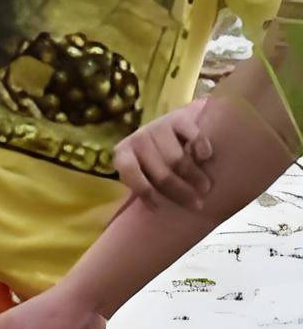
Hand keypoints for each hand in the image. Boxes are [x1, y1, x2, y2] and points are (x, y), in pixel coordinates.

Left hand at [117, 95, 220, 212]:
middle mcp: (137, 138)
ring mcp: (157, 127)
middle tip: (198, 204)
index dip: (145, 192)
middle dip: (181, 191)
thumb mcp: (144, 168)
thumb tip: (158, 210)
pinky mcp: (178, 118)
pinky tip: (205, 157)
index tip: (159, 208)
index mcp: (123, 154)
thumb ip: (147, 182)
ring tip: (206, 187)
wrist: (171, 124)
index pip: (131, 174)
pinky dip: (201, 149)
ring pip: (177, 159)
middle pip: (161, 172)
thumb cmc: (155, 155)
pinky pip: (193, 137)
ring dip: (194, 175)